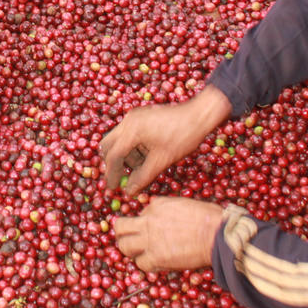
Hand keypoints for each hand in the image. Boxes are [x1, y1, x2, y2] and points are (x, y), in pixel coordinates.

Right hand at [100, 86, 231, 195]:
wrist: (199, 115)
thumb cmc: (182, 137)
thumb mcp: (162, 161)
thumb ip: (142, 177)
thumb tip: (128, 192)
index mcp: (132, 130)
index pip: (113, 155)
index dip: (111, 174)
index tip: (112, 188)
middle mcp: (128, 121)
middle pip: (108, 145)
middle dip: (113, 163)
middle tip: (121, 179)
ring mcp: (134, 117)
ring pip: (119, 140)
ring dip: (125, 156)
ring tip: (143, 168)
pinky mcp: (141, 117)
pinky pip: (128, 134)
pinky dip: (133, 148)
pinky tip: (147, 156)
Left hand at [113, 196, 224, 271]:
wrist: (216, 234)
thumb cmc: (208, 217)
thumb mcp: (183, 202)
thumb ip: (166, 207)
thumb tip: (158, 210)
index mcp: (156, 205)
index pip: (140, 212)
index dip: (144, 221)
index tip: (150, 228)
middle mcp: (148, 221)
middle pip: (119, 227)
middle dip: (121, 234)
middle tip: (127, 239)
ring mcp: (150, 240)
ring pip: (124, 246)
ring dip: (129, 250)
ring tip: (137, 253)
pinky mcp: (156, 257)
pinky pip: (141, 264)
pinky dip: (146, 265)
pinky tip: (154, 263)